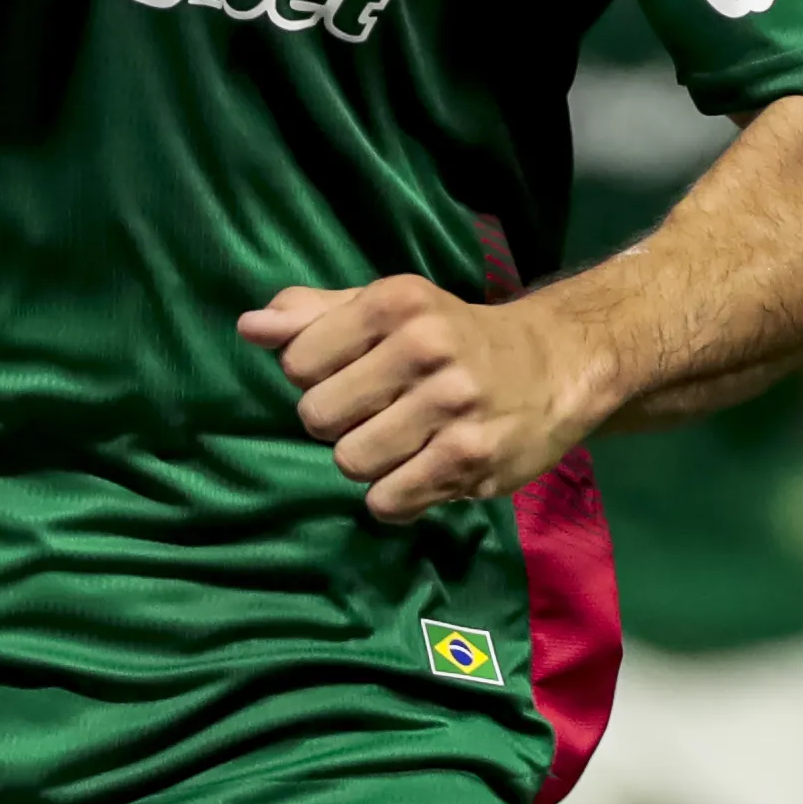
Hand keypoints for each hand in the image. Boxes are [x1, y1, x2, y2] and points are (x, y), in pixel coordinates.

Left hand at [241, 277, 600, 522]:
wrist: (554, 365)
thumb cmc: (451, 334)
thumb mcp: (387, 307)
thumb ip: (313, 315)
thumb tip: (248, 327)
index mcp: (396, 303)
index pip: (298, 361)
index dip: (312, 376)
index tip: (345, 373)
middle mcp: (425, 348)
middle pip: (318, 417)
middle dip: (337, 423)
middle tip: (373, 412)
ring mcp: (452, 407)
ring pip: (351, 462)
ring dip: (366, 461)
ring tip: (397, 442)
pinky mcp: (473, 460)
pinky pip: (390, 500)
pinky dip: (393, 496)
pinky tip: (416, 471)